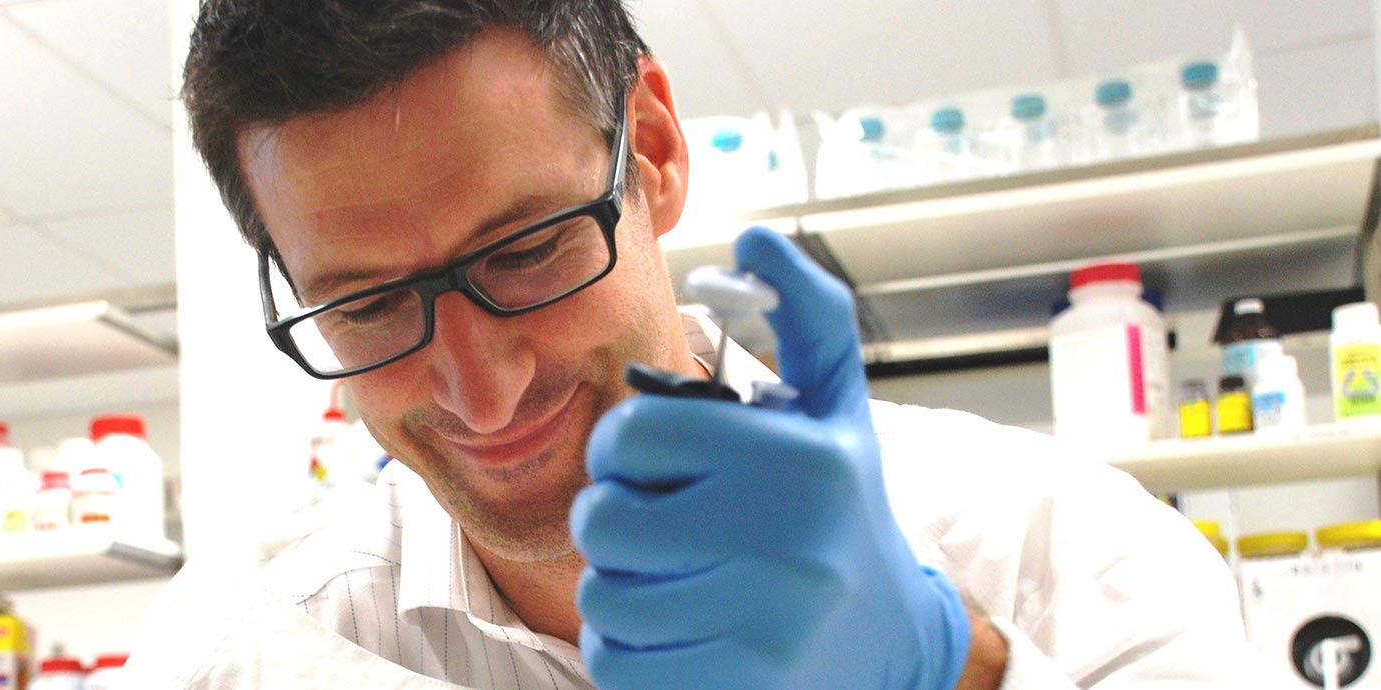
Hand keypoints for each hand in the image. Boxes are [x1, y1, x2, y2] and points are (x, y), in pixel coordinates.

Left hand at [571, 226, 971, 689]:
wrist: (891, 637)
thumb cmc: (840, 501)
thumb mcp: (837, 399)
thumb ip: (803, 307)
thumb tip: (753, 235)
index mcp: (800, 461)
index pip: (629, 435)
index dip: (621, 445)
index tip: (647, 457)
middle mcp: (787, 545)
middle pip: (604, 520)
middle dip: (615, 517)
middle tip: (657, 518)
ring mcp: (764, 628)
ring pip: (603, 595)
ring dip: (619, 583)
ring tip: (670, 571)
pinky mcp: (739, 688)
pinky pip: (616, 662)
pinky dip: (626, 646)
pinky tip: (673, 623)